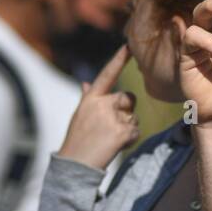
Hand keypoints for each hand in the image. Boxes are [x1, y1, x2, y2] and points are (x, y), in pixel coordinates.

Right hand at [56, 45, 139, 168]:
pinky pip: (136, 131)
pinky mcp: (122, 132)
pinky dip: (129, 140)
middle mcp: (102, 104)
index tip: (129, 45)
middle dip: (126, 111)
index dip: (119, 59)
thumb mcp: (79, 116)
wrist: (75, 165)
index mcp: (91, 98)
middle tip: (109, 129)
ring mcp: (112, 117)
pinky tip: (114, 146)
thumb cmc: (77, 140)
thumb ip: (88, 98)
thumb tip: (87, 83)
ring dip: (127, 128)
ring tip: (108, 139)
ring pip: (134, 117)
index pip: (107, 74)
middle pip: (129, 99)